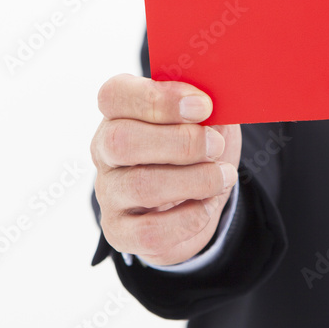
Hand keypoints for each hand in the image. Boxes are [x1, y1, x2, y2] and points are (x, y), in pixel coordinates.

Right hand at [90, 75, 240, 264]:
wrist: (196, 196)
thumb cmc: (197, 145)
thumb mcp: (205, 116)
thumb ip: (205, 104)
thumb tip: (220, 99)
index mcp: (118, 112)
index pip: (114, 95)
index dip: (160, 99)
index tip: (204, 106)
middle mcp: (104, 151)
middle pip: (122, 141)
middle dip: (181, 143)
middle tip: (216, 145)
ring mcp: (109, 193)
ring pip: (141, 186)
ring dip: (195, 180)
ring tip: (223, 176)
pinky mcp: (120, 232)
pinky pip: (151, 232)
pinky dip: (190, 218)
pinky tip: (208, 204)